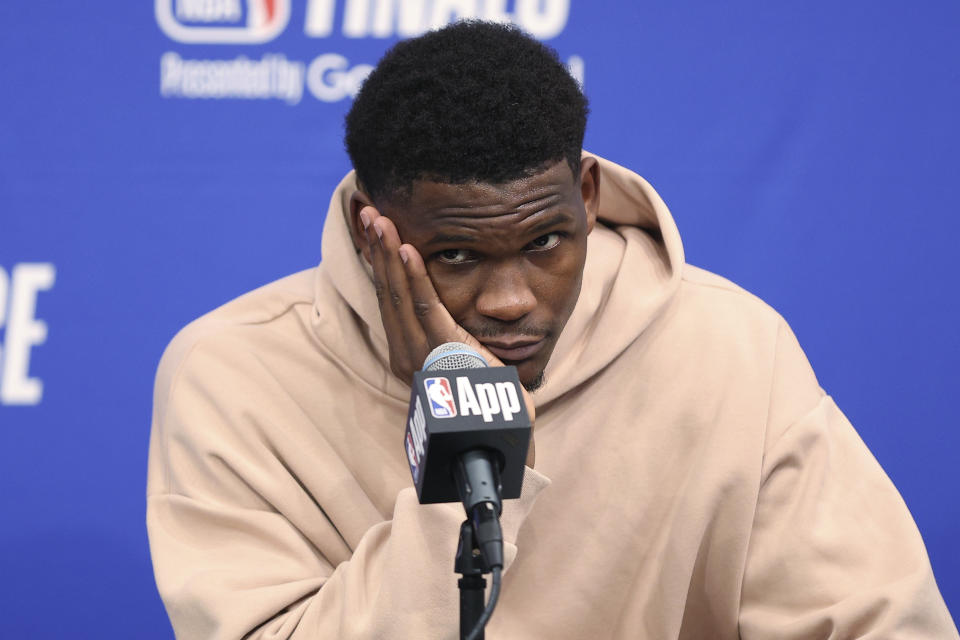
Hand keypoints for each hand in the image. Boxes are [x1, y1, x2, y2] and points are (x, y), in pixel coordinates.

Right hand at [360, 206, 535, 466]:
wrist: (500, 437)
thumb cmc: (487, 398)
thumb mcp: (463, 358)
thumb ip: (448, 335)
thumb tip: (446, 307)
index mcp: (409, 353)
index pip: (391, 298)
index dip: (381, 261)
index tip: (376, 228)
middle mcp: (406, 354)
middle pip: (388, 291)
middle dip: (377, 249)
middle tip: (370, 211)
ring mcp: (420, 355)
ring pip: (399, 294)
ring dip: (388, 254)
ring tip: (380, 220)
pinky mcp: (440, 353)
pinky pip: (424, 306)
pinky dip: (414, 275)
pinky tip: (406, 248)